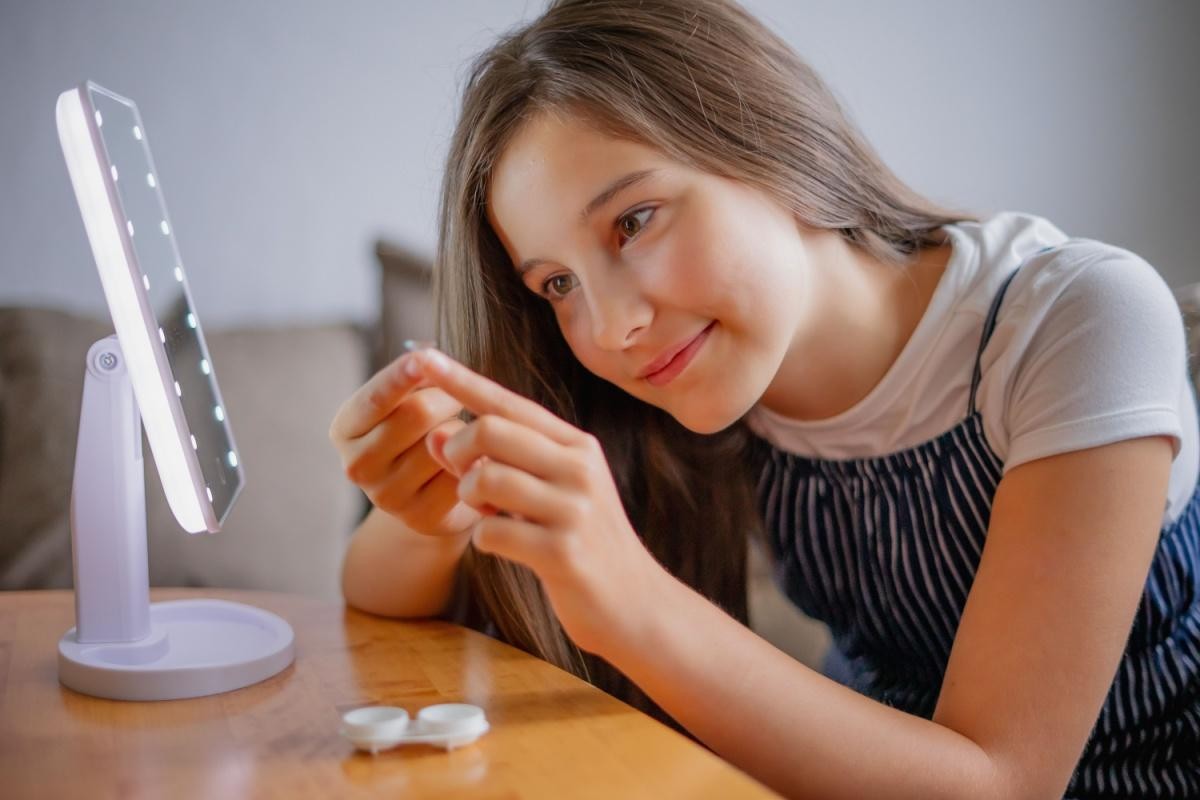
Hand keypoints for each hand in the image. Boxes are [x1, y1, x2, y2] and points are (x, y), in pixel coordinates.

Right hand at [328, 351, 485, 537]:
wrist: (431, 496)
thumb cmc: (421, 433)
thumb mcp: (406, 401)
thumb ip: (417, 380)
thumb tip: (431, 362)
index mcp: (346, 428)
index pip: (377, 396)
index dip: (402, 375)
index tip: (423, 358)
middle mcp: (357, 464)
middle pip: (417, 413)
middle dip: (448, 398)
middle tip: (460, 399)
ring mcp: (387, 495)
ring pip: (443, 443)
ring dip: (464, 432)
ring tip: (462, 435)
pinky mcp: (420, 517)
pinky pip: (460, 475)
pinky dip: (474, 462)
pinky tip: (473, 461)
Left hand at [410, 348, 668, 655]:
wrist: (633, 603)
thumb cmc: (582, 541)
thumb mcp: (548, 492)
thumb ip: (498, 462)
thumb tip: (435, 436)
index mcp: (576, 445)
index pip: (508, 402)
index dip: (461, 381)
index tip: (422, 358)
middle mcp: (579, 468)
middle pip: (490, 431)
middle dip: (458, 452)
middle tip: (463, 477)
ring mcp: (573, 510)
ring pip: (486, 478)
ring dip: (469, 497)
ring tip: (485, 512)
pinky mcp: (563, 553)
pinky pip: (492, 532)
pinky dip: (484, 538)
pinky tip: (503, 545)